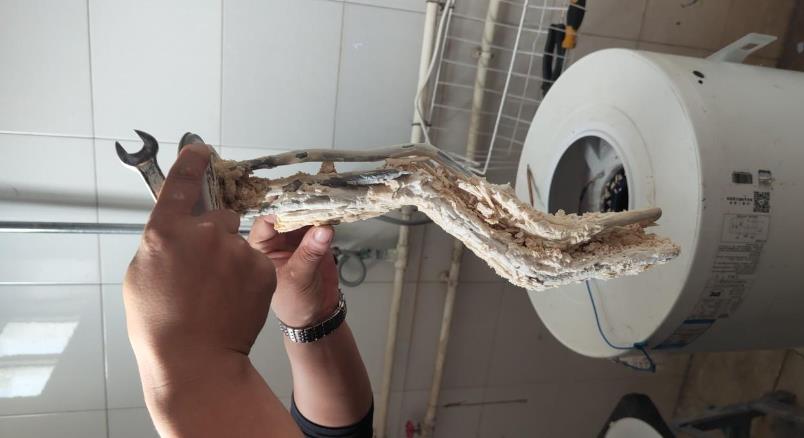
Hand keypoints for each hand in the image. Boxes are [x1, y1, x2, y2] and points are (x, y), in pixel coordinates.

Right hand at [123, 145, 276, 387]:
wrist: (195, 359)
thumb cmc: (158, 324)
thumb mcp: (141, 274)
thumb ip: (162, 243)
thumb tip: (176, 231)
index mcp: (164, 232)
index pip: (180, 183)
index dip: (192, 161)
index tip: (201, 148)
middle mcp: (202, 232)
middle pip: (219, 217)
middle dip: (215, 236)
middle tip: (205, 270)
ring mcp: (234, 249)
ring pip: (237, 243)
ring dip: (232, 258)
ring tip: (219, 292)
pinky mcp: (261, 267)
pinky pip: (255, 262)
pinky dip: (248, 276)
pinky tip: (235, 299)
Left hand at [247, 216, 338, 327]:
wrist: (315, 315)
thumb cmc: (294, 302)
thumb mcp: (298, 279)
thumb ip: (309, 254)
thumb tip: (324, 229)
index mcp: (262, 248)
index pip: (266, 223)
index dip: (280, 213)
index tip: (297, 206)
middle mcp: (278, 239)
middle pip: (287, 215)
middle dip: (301, 208)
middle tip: (317, 201)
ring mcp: (297, 238)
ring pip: (305, 217)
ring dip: (316, 211)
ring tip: (329, 205)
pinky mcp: (315, 240)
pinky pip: (321, 225)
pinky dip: (328, 219)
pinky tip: (335, 213)